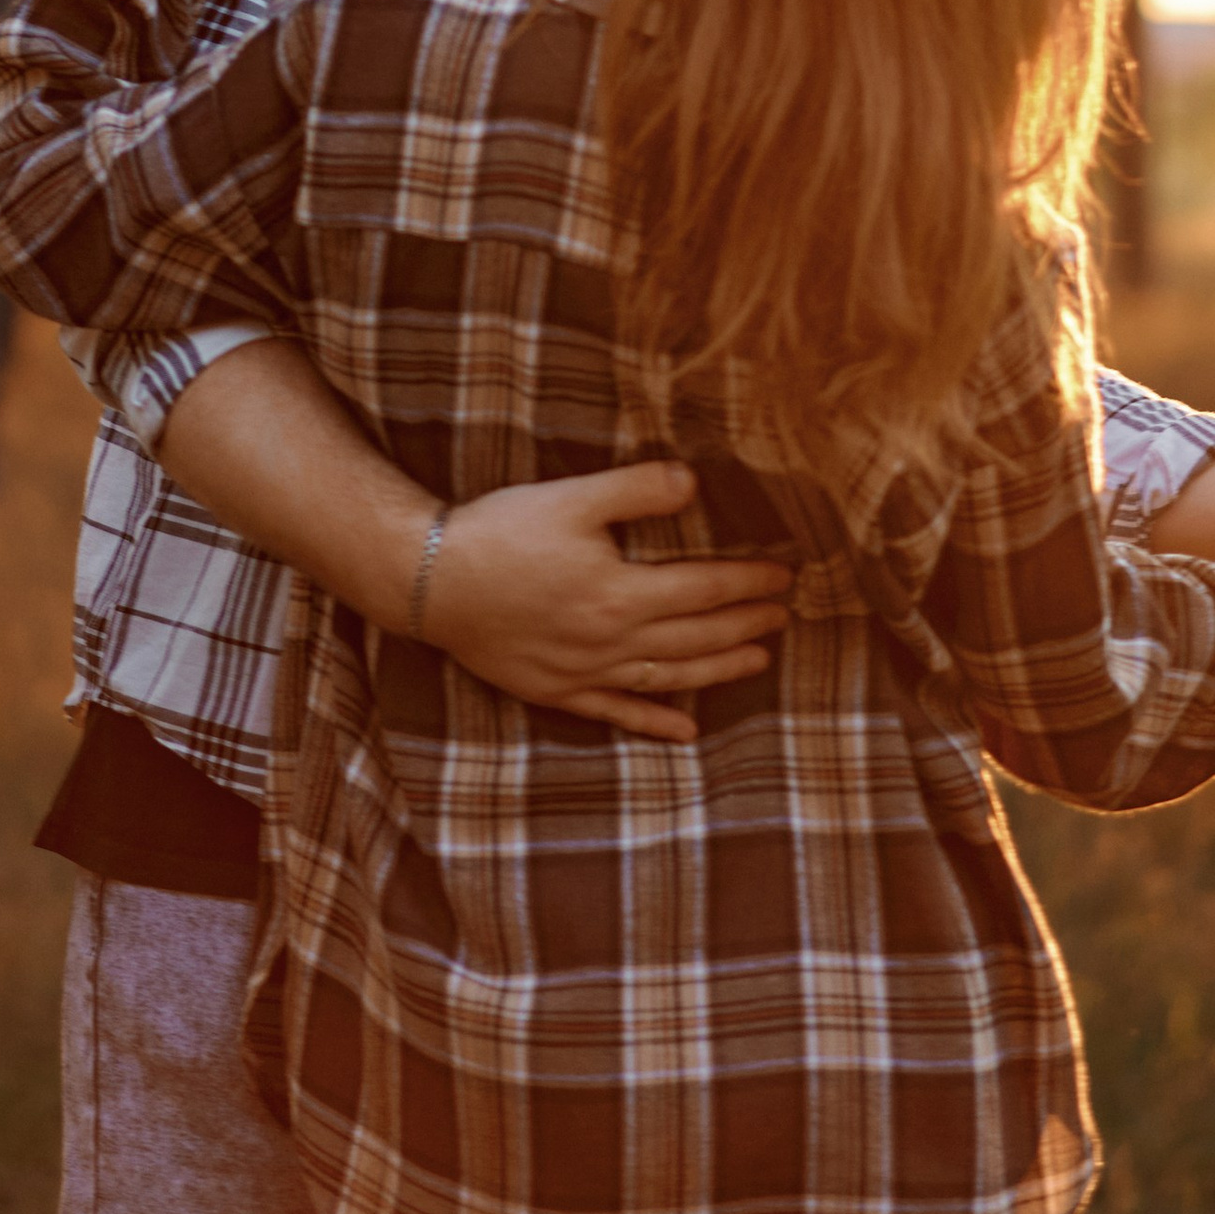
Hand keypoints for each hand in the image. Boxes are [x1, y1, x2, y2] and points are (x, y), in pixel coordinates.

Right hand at [421, 463, 792, 745]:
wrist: (430, 581)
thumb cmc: (501, 533)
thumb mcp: (571, 497)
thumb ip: (636, 490)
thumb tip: (695, 482)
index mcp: (621, 592)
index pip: (706, 589)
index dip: (749, 583)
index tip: (783, 576)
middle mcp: (611, 641)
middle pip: (697, 635)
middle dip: (746, 624)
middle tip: (784, 615)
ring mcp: (586, 672)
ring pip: (669, 676)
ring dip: (719, 670)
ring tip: (758, 660)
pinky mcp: (557, 690)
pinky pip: (617, 712)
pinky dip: (655, 722)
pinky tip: (687, 732)